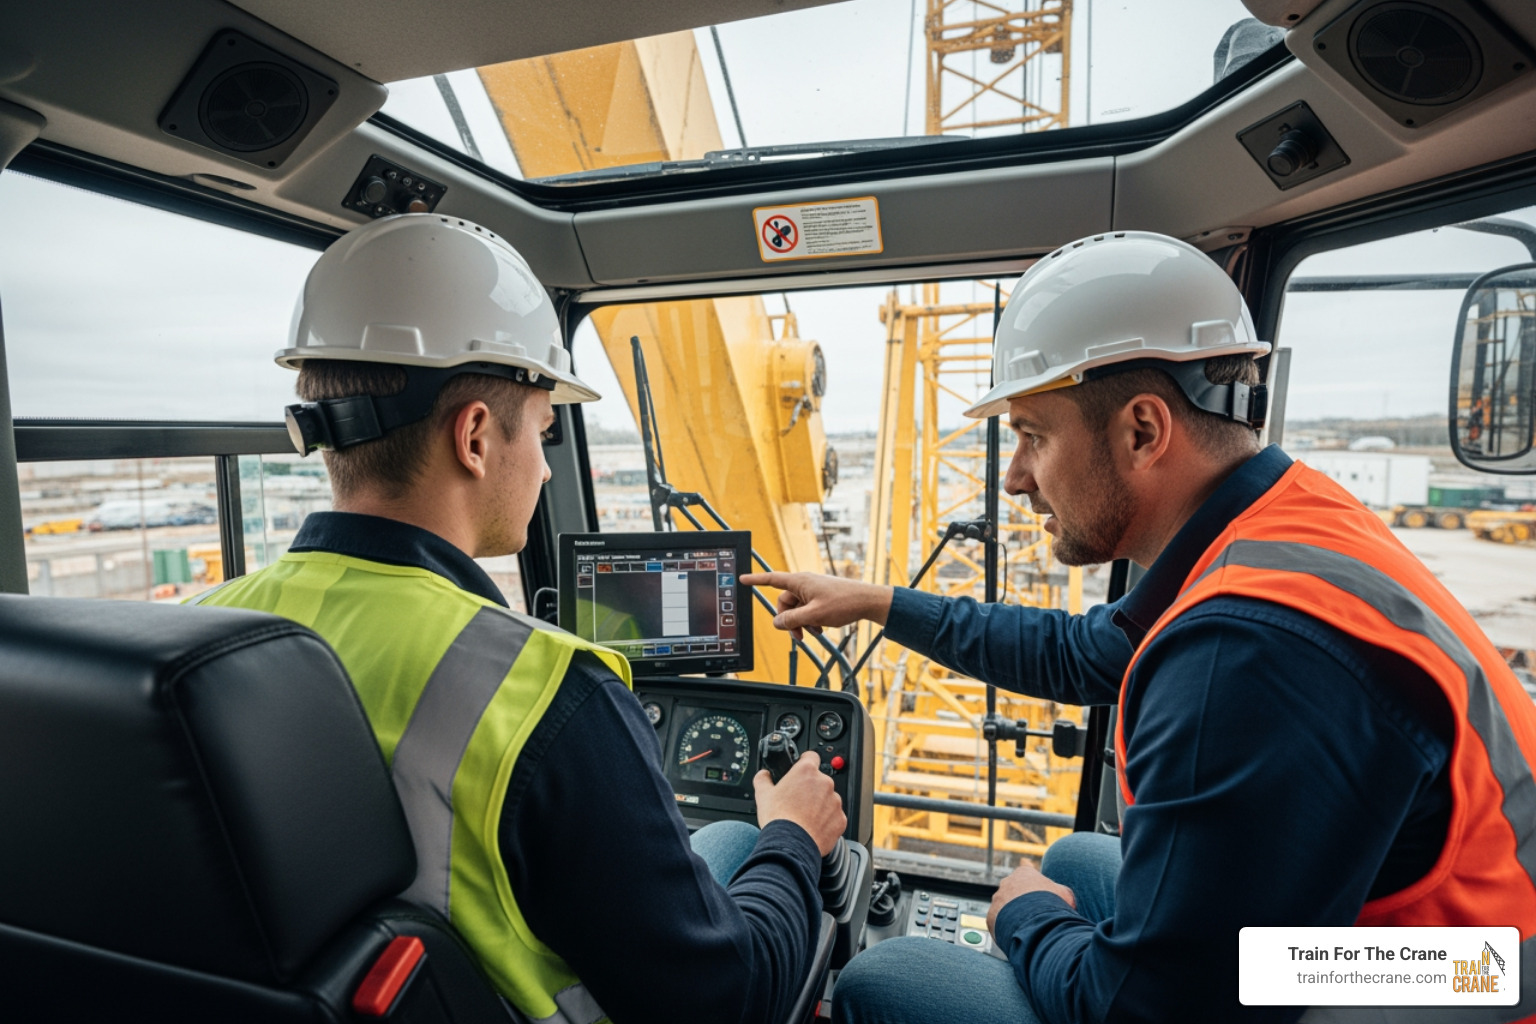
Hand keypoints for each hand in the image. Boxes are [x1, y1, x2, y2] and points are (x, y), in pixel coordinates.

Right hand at [739, 571, 894, 640]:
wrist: (867, 601)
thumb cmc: (844, 603)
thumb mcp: (813, 616)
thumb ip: (791, 620)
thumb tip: (776, 623)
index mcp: (799, 582)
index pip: (771, 580)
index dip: (755, 580)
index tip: (742, 578)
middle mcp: (804, 583)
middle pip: (784, 602)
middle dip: (788, 620)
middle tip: (799, 635)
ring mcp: (813, 590)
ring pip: (796, 609)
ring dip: (801, 622)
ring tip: (814, 631)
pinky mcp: (821, 597)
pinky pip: (807, 609)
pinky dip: (810, 620)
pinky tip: (821, 627)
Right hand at [753, 751, 846, 855]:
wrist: (791, 845)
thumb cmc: (779, 819)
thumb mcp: (763, 795)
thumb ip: (763, 779)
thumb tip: (763, 775)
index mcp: (806, 772)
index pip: (811, 757)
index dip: (804, 762)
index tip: (801, 769)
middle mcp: (824, 783)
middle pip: (819, 781)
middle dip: (810, 789)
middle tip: (797, 801)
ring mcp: (835, 801)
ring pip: (828, 799)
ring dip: (820, 805)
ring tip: (804, 817)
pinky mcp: (840, 819)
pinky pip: (834, 817)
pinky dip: (827, 821)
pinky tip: (813, 827)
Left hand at [987, 861, 1075, 936]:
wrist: (1036, 922)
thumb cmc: (1053, 905)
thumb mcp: (1066, 895)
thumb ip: (1061, 893)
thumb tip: (1066, 900)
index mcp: (1024, 873)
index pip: (1025, 867)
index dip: (1028, 872)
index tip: (1027, 871)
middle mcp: (1007, 883)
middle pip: (1014, 890)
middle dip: (1022, 900)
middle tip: (1034, 913)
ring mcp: (998, 899)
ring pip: (1005, 906)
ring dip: (1013, 914)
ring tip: (1027, 927)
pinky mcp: (991, 915)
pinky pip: (999, 921)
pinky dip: (1007, 927)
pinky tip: (1018, 934)